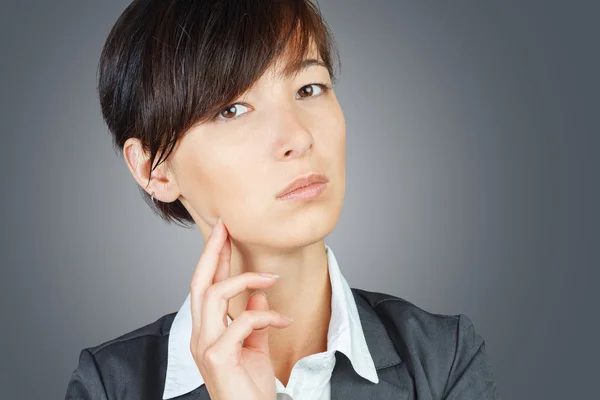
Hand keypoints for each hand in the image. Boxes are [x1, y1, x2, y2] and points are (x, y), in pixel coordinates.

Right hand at [189, 218, 293, 399]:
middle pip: (199, 283)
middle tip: (226, 227)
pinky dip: (266, 315)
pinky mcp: (217, 357)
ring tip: (272, 278)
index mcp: (206, 332)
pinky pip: (243, 321)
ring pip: (214, 295)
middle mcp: (199, 336)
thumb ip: (254, 320)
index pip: (204, 287)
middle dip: (212, 252)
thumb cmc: (250, 388)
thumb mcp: (255, 347)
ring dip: (246, 279)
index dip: (211, 258)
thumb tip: (258, 294)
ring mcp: (205, 346)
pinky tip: (283, 321)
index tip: (222, 232)